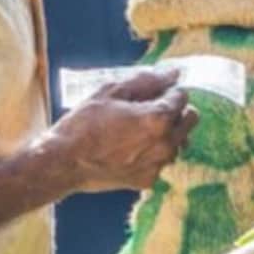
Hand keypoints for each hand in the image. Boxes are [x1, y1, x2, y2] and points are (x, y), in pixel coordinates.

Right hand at [47, 67, 198, 194]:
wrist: (63, 163)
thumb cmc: (83, 124)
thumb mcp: (111, 92)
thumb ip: (147, 80)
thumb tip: (173, 73)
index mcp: (158, 118)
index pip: (182, 96)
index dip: (167, 91)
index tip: (150, 93)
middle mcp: (166, 143)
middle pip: (190, 119)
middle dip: (176, 110)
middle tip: (148, 109)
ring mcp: (159, 164)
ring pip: (179, 141)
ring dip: (167, 133)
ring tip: (136, 131)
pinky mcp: (149, 180)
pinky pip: (162, 160)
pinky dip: (153, 153)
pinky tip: (129, 150)